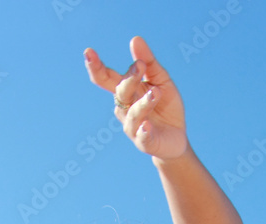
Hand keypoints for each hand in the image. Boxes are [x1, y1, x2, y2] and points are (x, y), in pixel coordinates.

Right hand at [83, 35, 187, 160]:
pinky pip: (142, 137)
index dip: (96, 67)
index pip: (106, 79)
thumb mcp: (161, 80)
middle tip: (140, 66)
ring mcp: (133, 127)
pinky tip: (147, 126)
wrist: (176, 136)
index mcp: (126, 92)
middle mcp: (125, 109)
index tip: (88, 53)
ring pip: (133, 114)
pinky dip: (143, 131)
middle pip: (121, 93)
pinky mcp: (145, 143)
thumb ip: (149, 62)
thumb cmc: (165, 105)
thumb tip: (135, 39)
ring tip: (156, 93)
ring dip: (143, 103)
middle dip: (128, 80)